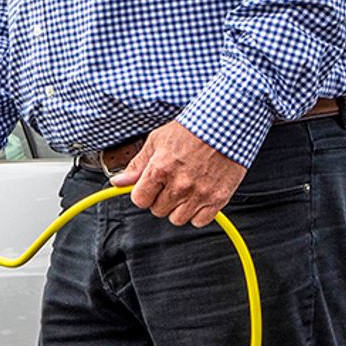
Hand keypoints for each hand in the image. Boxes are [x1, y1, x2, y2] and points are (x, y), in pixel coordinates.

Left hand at [111, 120, 246, 227]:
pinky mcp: (218, 198)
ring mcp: (199, 193)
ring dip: (178, 208)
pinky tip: (198, 196)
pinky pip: (200, 221)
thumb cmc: (193, 129)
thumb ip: (137, 164)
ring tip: (185, 189)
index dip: (143, 193)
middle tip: (171, 182)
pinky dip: (198, 213)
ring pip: (177, 219)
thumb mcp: (158, 140)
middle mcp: (179, 185)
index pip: (139, 200)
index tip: (150, 187)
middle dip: (161, 198)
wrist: (226, 124)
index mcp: (160, 170)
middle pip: (158, 210)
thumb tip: (118, 181)